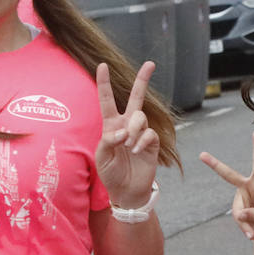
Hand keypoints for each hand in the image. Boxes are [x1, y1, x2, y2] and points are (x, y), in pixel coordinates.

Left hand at [94, 61, 158, 208]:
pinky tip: (136, 151)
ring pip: (140, 116)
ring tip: (129, 146)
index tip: (102, 65)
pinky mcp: (152, 143)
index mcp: (111, 125)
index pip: (107, 100)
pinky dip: (142, 142)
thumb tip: (123, 132)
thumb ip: (109, 141)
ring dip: (133, 130)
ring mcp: (141, 133)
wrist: (126, 191)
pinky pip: (149, 134)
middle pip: (136, 97)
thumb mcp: (102, 156)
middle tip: (150, 63)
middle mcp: (127, 125)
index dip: (104, 83)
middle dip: (143, 80)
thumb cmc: (110, 173)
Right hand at [200, 131, 253, 241]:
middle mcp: (246, 187)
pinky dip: (247, 230)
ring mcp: (239, 198)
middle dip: (215, 165)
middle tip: (202, 154)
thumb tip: (239, 215)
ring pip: (239, 212)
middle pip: (229, 175)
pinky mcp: (236, 210)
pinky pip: (240, 221)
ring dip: (248, 225)